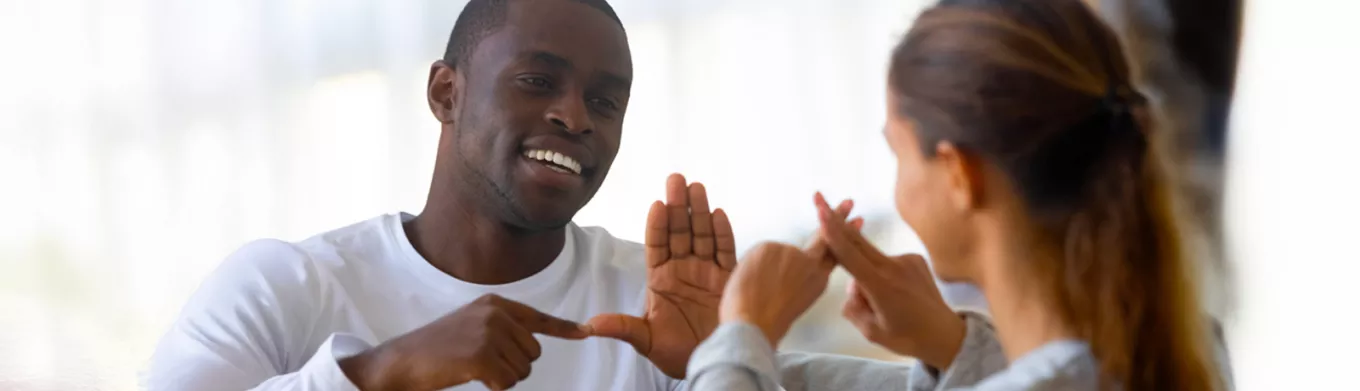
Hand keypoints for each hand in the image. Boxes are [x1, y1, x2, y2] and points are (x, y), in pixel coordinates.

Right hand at [339, 294, 588, 390]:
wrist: (400, 362)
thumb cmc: (436, 349)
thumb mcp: (471, 326)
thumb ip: (502, 328)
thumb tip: (532, 345)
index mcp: (494, 304)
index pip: (538, 318)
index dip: (563, 328)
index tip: (585, 332)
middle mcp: (495, 313)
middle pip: (533, 352)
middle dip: (514, 366)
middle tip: (480, 363)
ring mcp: (489, 333)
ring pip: (522, 370)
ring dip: (502, 378)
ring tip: (472, 368)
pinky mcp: (482, 355)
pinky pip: (508, 383)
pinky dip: (494, 387)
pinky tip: (470, 377)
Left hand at [587, 173, 734, 378]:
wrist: (712, 363)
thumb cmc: (675, 353)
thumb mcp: (645, 340)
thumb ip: (622, 327)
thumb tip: (589, 326)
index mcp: (660, 278)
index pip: (656, 244)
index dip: (657, 225)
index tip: (656, 204)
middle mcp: (683, 269)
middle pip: (680, 232)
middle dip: (678, 206)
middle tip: (676, 179)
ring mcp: (706, 272)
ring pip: (702, 235)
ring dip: (699, 212)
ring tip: (696, 188)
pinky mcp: (728, 279)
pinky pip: (725, 252)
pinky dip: (723, 233)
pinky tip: (718, 214)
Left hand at [720, 198, 859, 346]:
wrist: (754, 325)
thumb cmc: (766, 322)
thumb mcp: (794, 301)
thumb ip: (797, 280)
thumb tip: (786, 267)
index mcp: (818, 281)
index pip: (834, 253)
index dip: (844, 236)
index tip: (856, 220)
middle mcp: (810, 264)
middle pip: (824, 237)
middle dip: (837, 218)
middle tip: (848, 202)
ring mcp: (791, 253)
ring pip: (774, 253)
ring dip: (764, 266)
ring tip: (756, 289)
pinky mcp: (771, 246)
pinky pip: (758, 253)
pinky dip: (750, 265)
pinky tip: (749, 282)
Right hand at [814, 194, 965, 369]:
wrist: (946, 335)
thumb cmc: (907, 338)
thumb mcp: (871, 331)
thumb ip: (853, 307)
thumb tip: (852, 286)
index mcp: (881, 286)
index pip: (850, 254)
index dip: (832, 232)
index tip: (821, 211)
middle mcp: (894, 267)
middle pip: (857, 241)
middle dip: (836, 221)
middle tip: (819, 198)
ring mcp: (907, 260)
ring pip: (871, 258)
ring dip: (865, 271)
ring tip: (884, 303)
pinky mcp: (916, 259)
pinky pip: (887, 262)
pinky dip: (882, 273)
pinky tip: (897, 294)